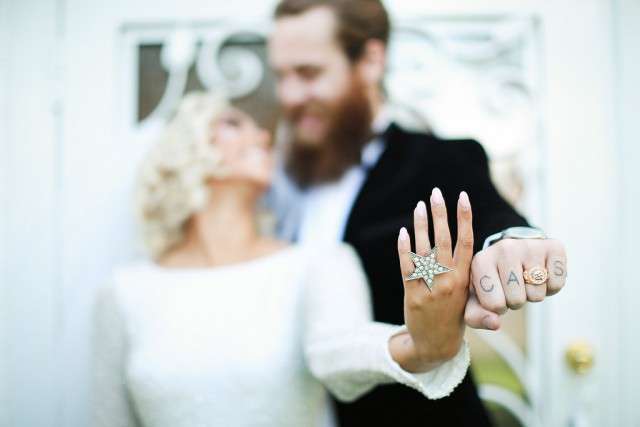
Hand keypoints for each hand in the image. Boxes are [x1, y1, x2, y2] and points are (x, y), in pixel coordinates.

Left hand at [389, 188, 473, 372]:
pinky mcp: (414, 294)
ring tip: (420, 204)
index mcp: (466, 278)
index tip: (463, 196)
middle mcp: (449, 280)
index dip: (465, 218)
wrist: (436, 345)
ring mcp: (431, 287)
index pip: (467, 241)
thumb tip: (482, 250)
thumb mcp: (469, 295)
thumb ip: (470, 273)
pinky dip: (405, 248)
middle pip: (444, 239)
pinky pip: (408, 267)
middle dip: (441, 213)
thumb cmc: (454, 316)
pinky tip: (403, 231)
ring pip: (425, 249)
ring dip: (422, 225)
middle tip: (437, 192)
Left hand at [464, 238, 567, 329]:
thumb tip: (495, 323)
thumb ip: (476, 316)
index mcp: (481, 261)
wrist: (513, 252)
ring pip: (537, 294)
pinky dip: (551, 288)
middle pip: (517, 300)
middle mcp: (504, 249)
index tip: (496, 294)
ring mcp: (530, 246)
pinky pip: (556, 284)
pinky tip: (541, 275)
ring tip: (526, 280)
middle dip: (516, 301)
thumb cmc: (493, 279)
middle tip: (513, 287)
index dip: (498, 307)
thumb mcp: (477, 297)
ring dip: (533, 294)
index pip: (494, 304)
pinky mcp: (554, 247)